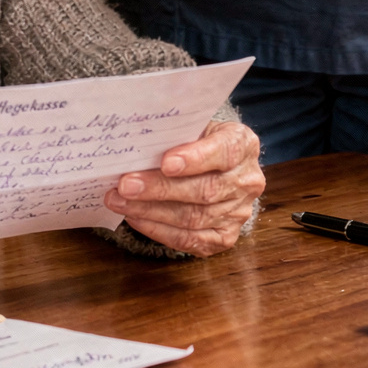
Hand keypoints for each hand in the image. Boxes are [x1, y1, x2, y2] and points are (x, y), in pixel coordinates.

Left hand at [104, 121, 264, 256]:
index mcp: (243, 145)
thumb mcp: (194, 127)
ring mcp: (238, 212)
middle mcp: (247, 181)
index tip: (165, 162)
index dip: (195, 158)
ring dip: (151, 211)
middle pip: (205, 190)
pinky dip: (158, 230)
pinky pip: (189, 239)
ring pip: (193, 218)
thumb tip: (136, 147)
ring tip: (120, 201)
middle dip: (160, 189)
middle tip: (125, 185)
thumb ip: (176, 135)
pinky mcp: (225, 237)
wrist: (218, 168)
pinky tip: (135, 217)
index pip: (224, 152)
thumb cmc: (198, 142)